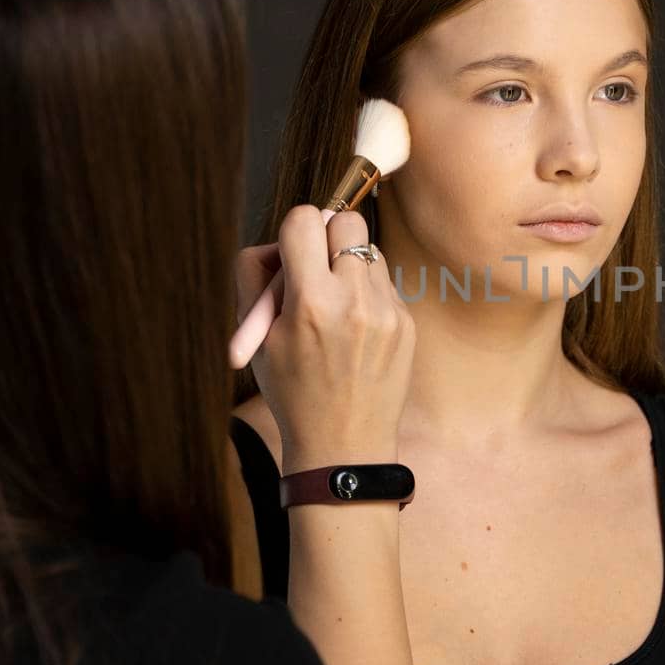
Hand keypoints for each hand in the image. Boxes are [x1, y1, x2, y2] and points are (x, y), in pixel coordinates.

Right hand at [234, 205, 414, 473]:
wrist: (343, 444)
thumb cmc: (292, 391)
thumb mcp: (258, 338)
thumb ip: (258, 277)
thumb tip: (275, 240)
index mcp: (310, 303)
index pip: (305, 220)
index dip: (293, 231)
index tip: (291, 252)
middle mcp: (355, 301)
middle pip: (348, 221)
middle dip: (328, 236)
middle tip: (316, 266)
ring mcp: (388, 311)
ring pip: (369, 251)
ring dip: (349, 266)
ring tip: (334, 307)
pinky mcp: (407, 323)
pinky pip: (385, 284)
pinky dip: (367, 295)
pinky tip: (355, 331)